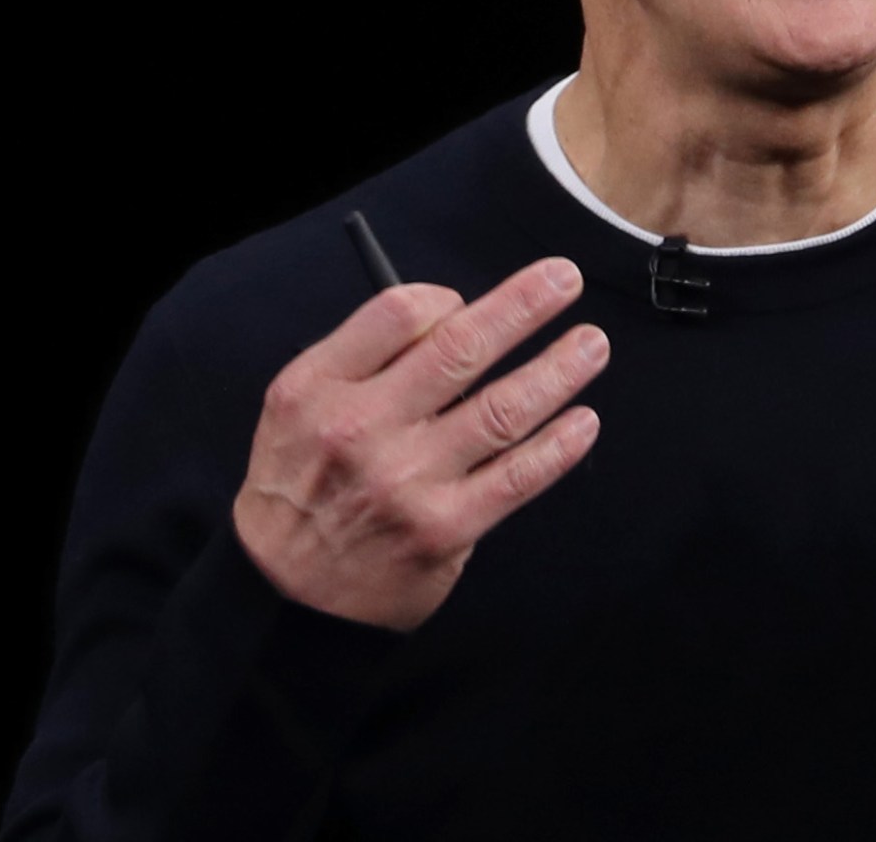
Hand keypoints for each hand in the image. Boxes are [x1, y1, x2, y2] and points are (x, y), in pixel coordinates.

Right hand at [233, 257, 606, 630]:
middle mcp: (360, 427)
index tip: (469, 303)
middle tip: (564, 280)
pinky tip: (583, 422)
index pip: (399, 314)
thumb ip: (361, 364)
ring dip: (558, 370)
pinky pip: (516, 476)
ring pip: (502, 409)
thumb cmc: (300, 492)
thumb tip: (448, 320)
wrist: (285, 595)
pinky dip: (558, 446)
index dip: (447, 297)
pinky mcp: (444, 528)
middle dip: (523, 305)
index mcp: (318, 387)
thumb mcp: (296, 413)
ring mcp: (406, 480)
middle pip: (460, 348)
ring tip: (590, 346)